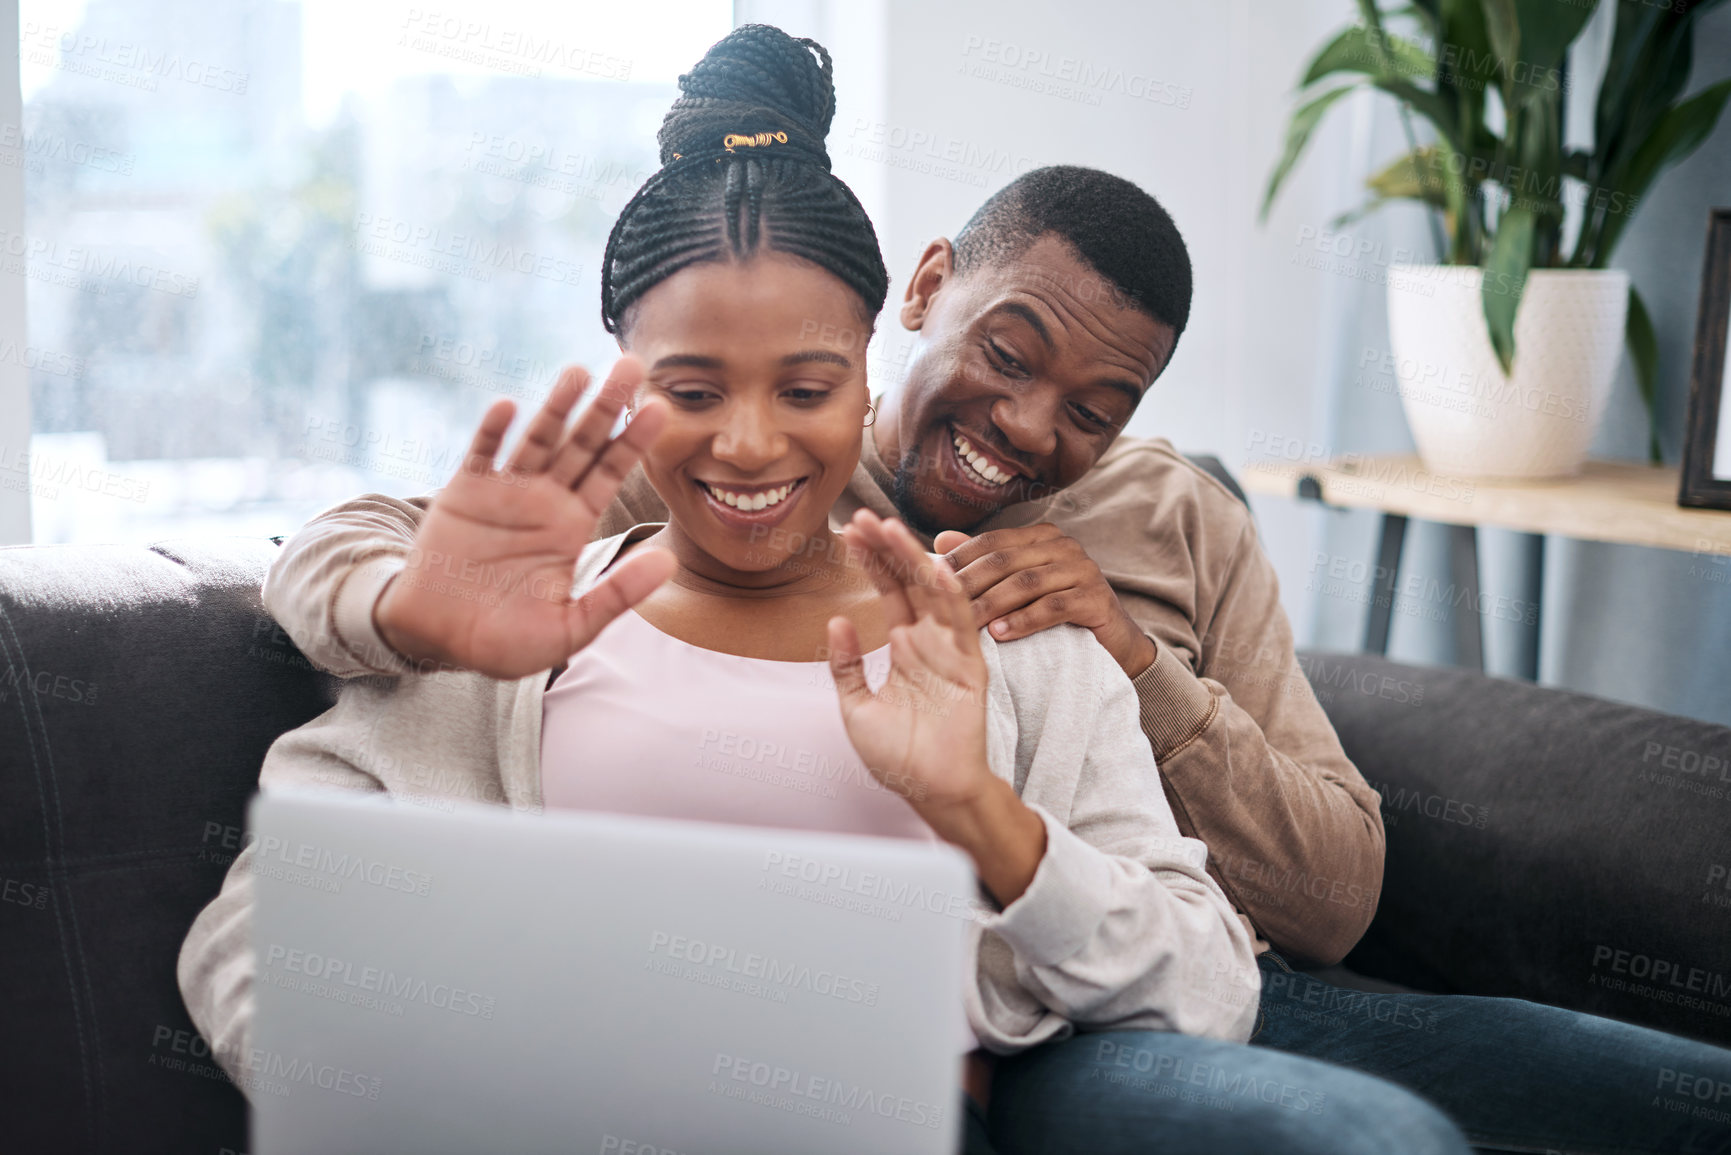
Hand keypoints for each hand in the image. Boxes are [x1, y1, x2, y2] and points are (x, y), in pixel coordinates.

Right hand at [373, 358, 675, 678]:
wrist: (439, 640)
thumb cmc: (506, 640)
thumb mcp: (571, 627)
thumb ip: (618, 594)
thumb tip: (669, 561)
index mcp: (572, 526)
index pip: (611, 474)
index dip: (634, 441)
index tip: (661, 408)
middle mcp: (544, 500)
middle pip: (582, 443)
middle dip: (606, 405)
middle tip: (631, 363)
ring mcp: (504, 492)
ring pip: (537, 439)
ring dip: (556, 406)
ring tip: (578, 371)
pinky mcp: (463, 494)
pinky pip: (481, 456)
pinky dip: (493, 433)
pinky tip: (508, 408)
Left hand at [828, 510, 1044, 903]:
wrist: (931, 791)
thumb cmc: (899, 756)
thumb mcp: (856, 707)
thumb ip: (846, 666)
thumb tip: (836, 621)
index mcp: (904, 646)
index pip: (889, 590)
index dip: (872, 560)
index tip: (851, 531)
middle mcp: (928, 641)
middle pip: (910, 581)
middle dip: (889, 548)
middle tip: (865, 517)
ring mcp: (950, 651)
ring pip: (935, 593)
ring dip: (915, 561)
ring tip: (893, 529)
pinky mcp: (970, 669)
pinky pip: (963, 626)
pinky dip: (952, 597)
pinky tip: (938, 569)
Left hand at [933, 524, 1155, 678]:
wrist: (1113, 643)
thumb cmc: (1057, 615)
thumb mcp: (1019, 589)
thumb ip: (984, 564)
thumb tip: (940, 539)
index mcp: (1040, 537)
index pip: (990, 542)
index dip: (957, 560)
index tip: (924, 580)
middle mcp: (1063, 545)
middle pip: (1004, 560)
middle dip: (968, 584)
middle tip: (936, 605)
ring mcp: (1082, 569)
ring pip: (1026, 582)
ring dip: (991, 604)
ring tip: (964, 623)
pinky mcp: (1096, 597)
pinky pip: (1054, 606)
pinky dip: (1024, 620)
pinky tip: (1000, 635)